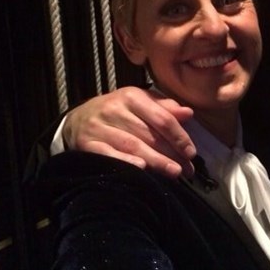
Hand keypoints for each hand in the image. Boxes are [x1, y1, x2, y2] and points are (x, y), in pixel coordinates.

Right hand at [62, 87, 195, 176]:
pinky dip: (126, 161)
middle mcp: (114, 109)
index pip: (162, 118)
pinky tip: (142, 168)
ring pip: (133, 145)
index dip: (179, 137)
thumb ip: (164, 109)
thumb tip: (188, 113)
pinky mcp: (86, 143)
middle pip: (150, 135)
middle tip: (188, 170)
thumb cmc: (117, 113)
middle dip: (172, 154)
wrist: (77, 120)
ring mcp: (99, 127)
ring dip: (156, 161)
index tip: (192, 153)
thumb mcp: (140, 104)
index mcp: (132, 96)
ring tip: (174, 173)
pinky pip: (108, 154)